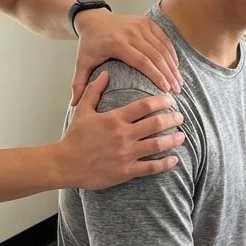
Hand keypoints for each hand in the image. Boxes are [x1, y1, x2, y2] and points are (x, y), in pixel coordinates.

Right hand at [59, 72, 184, 188]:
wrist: (65, 164)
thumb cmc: (74, 137)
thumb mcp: (83, 110)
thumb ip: (94, 90)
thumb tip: (105, 73)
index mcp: (115, 119)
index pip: (144, 106)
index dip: (161, 101)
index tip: (170, 100)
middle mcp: (123, 135)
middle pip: (155, 124)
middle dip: (171, 119)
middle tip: (180, 117)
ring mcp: (126, 154)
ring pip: (157, 145)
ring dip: (172, 140)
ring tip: (181, 136)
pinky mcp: (126, 171)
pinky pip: (151, 168)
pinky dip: (165, 164)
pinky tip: (174, 160)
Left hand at [71, 11, 181, 104]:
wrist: (93, 19)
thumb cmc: (89, 44)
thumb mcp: (81, 63)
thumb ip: (79, 84)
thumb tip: (73, 105)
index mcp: (117, 43)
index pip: (142, 61)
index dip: (156, 75)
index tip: (166, 90)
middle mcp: (131, 32)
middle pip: (156, 55)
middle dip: (168, 74)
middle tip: (177, 90)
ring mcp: (140, 25)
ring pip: (162, 47)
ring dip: (173, 65)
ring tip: (179, 82)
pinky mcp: (146, 22)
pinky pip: (163, 38)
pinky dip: (171, 52)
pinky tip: (176, 66)